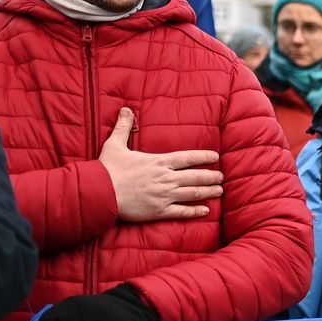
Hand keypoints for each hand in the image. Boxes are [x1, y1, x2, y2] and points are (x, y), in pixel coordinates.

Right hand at [99, 107, 222, 220]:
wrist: (99, 192)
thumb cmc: (107, 169)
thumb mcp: (114, 144)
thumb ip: (123, 127)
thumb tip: (125, 109)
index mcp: (159, 162)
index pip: (188, 158)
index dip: (204, 157)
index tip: (216, 157)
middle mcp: (166, 178)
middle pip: (196, 177)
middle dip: (211, 177)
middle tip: (222, 177)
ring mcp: (164, 196)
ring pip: (193, 194)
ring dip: (208, 192)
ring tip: (219, 191)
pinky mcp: (159, 211)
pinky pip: (181, 212)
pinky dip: (195, 211)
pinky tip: (206, 210)